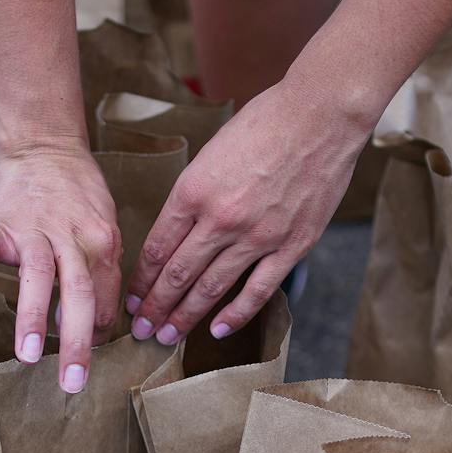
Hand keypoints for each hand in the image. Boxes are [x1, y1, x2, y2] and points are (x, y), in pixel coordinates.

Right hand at [0, 142, 121, 392]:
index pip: (105, 298)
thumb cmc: (77, 197)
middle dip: (76, 342)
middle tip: (72, 383)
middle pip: (79, 292)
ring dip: (32, 316)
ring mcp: (29, 228)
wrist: (44, 147)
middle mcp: (68, 236)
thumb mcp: (104, 229)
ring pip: (36, 275)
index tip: (86, 362)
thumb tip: (100, 329)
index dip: (97, 332)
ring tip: (27, 356)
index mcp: (100, 242)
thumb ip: (104, 273)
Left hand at [124, 79, 370, 344]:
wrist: (320, 115)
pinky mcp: (290, 245)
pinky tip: (217, 330)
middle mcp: (219, 219)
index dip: (140, 281)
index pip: (156, 249)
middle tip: (139, 331)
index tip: (131, 300)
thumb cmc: (263, 124)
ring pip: (210, 289)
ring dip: (184, 317)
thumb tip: (176, 234)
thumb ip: (192, 196)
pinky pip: (257, 290)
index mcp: (192, 192)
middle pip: (176, 275)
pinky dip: (234, 314)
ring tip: (166, 338)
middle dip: (154, 308)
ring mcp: (256, 236)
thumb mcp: (210, 153)